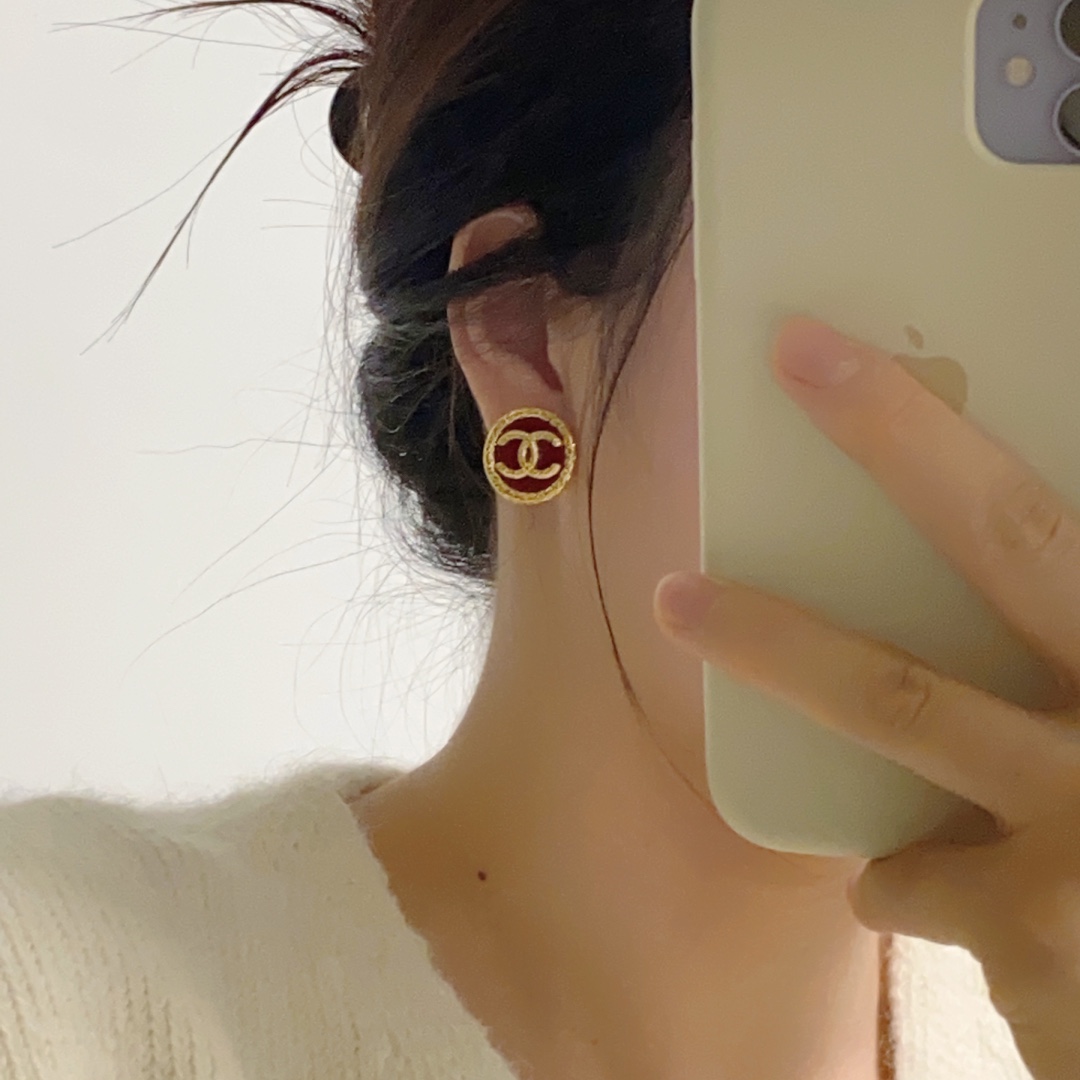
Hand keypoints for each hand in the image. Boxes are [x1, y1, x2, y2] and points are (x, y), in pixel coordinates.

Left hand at [653, 316, 1079, 1079]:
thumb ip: (1060, 650)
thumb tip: (1008, 596)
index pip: (1053, 514)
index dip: (968, 425)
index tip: (878, 345)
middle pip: (1012, 537)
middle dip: (901, 433)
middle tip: (802, 354)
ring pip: (897, 698)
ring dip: (775, 643)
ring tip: (679, 600)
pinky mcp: (1030, 925)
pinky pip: (906, 873)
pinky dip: (905, 876)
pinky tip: (921, 890)